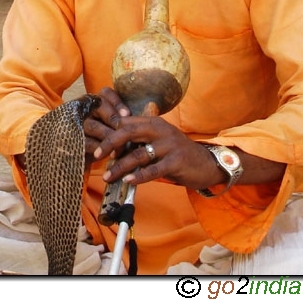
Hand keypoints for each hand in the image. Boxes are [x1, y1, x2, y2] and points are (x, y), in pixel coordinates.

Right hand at [81, 87, 131, 160]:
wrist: (90, 155)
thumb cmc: (110, 138)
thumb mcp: (119, 126)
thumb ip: (130, 118)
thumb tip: (152, 108)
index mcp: (97, 102)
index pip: (105, 93)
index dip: (116, 102)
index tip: (127, 115)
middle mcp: (86, 109)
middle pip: (98, 108)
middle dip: (113, 119)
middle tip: (124, 131)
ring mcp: (78, 123)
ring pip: (92, 126)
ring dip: (107, 136)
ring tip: (120, 145)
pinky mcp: (74, 139)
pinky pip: (85, 142)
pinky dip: (98, 148)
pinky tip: (108, 155)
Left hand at [87, 88, 222, 189]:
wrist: (206, 163)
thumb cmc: (176, 153)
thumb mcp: (159, 139)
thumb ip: (140, 139)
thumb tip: (112, 146)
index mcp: (154, 122)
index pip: (126, 122)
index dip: (110, 131)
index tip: (98, 143)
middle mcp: (160, 130)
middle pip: (128, 132)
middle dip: (109, 144)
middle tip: (96, 156)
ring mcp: (169, 145)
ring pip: (138, 154)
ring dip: (120, 167)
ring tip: (108, 176)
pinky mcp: (176, 161)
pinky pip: (153, 170)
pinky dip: (139, 176)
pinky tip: (129, 181)